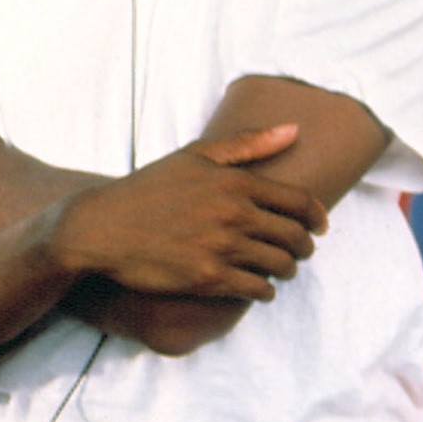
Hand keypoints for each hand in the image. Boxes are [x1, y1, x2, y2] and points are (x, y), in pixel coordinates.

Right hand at [49, 125, 327, 303]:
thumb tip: (295, 130)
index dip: (318, 217)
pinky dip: (265, 291)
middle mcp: (235, 214)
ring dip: (287, 270)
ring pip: (279, 265)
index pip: (301, 202)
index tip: (321, 227)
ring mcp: (222, 247)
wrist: (101, 228)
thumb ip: (249, 144)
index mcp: (238, 182)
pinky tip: (260, 289)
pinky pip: (255, 289)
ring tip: (282, 269)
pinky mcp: (207, 278)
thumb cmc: (150, 188)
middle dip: (305, 247)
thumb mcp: (197, 155)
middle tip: (302, 252)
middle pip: (295, 236)